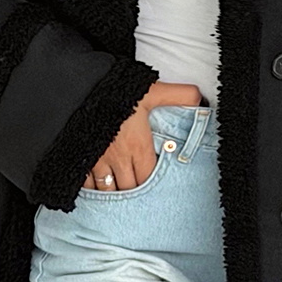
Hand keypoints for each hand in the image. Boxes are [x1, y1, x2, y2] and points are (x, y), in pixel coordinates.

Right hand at [83, 79, 203, 190]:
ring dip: (114, 193)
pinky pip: (85, 184)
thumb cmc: (120, 92)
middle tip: (138, 192)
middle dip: (134, 191)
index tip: (155, 181)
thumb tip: (200, 100)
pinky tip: (95, 188)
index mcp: (139, 147)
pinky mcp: (80, 158)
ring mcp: (97, 161)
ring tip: (118, 192)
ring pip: (107, 190)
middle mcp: (119, 159)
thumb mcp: (153, 91)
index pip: (149, 178)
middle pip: (129, 189)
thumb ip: (179, 96)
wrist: (83, 89)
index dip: (153, 183)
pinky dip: (91, 188)